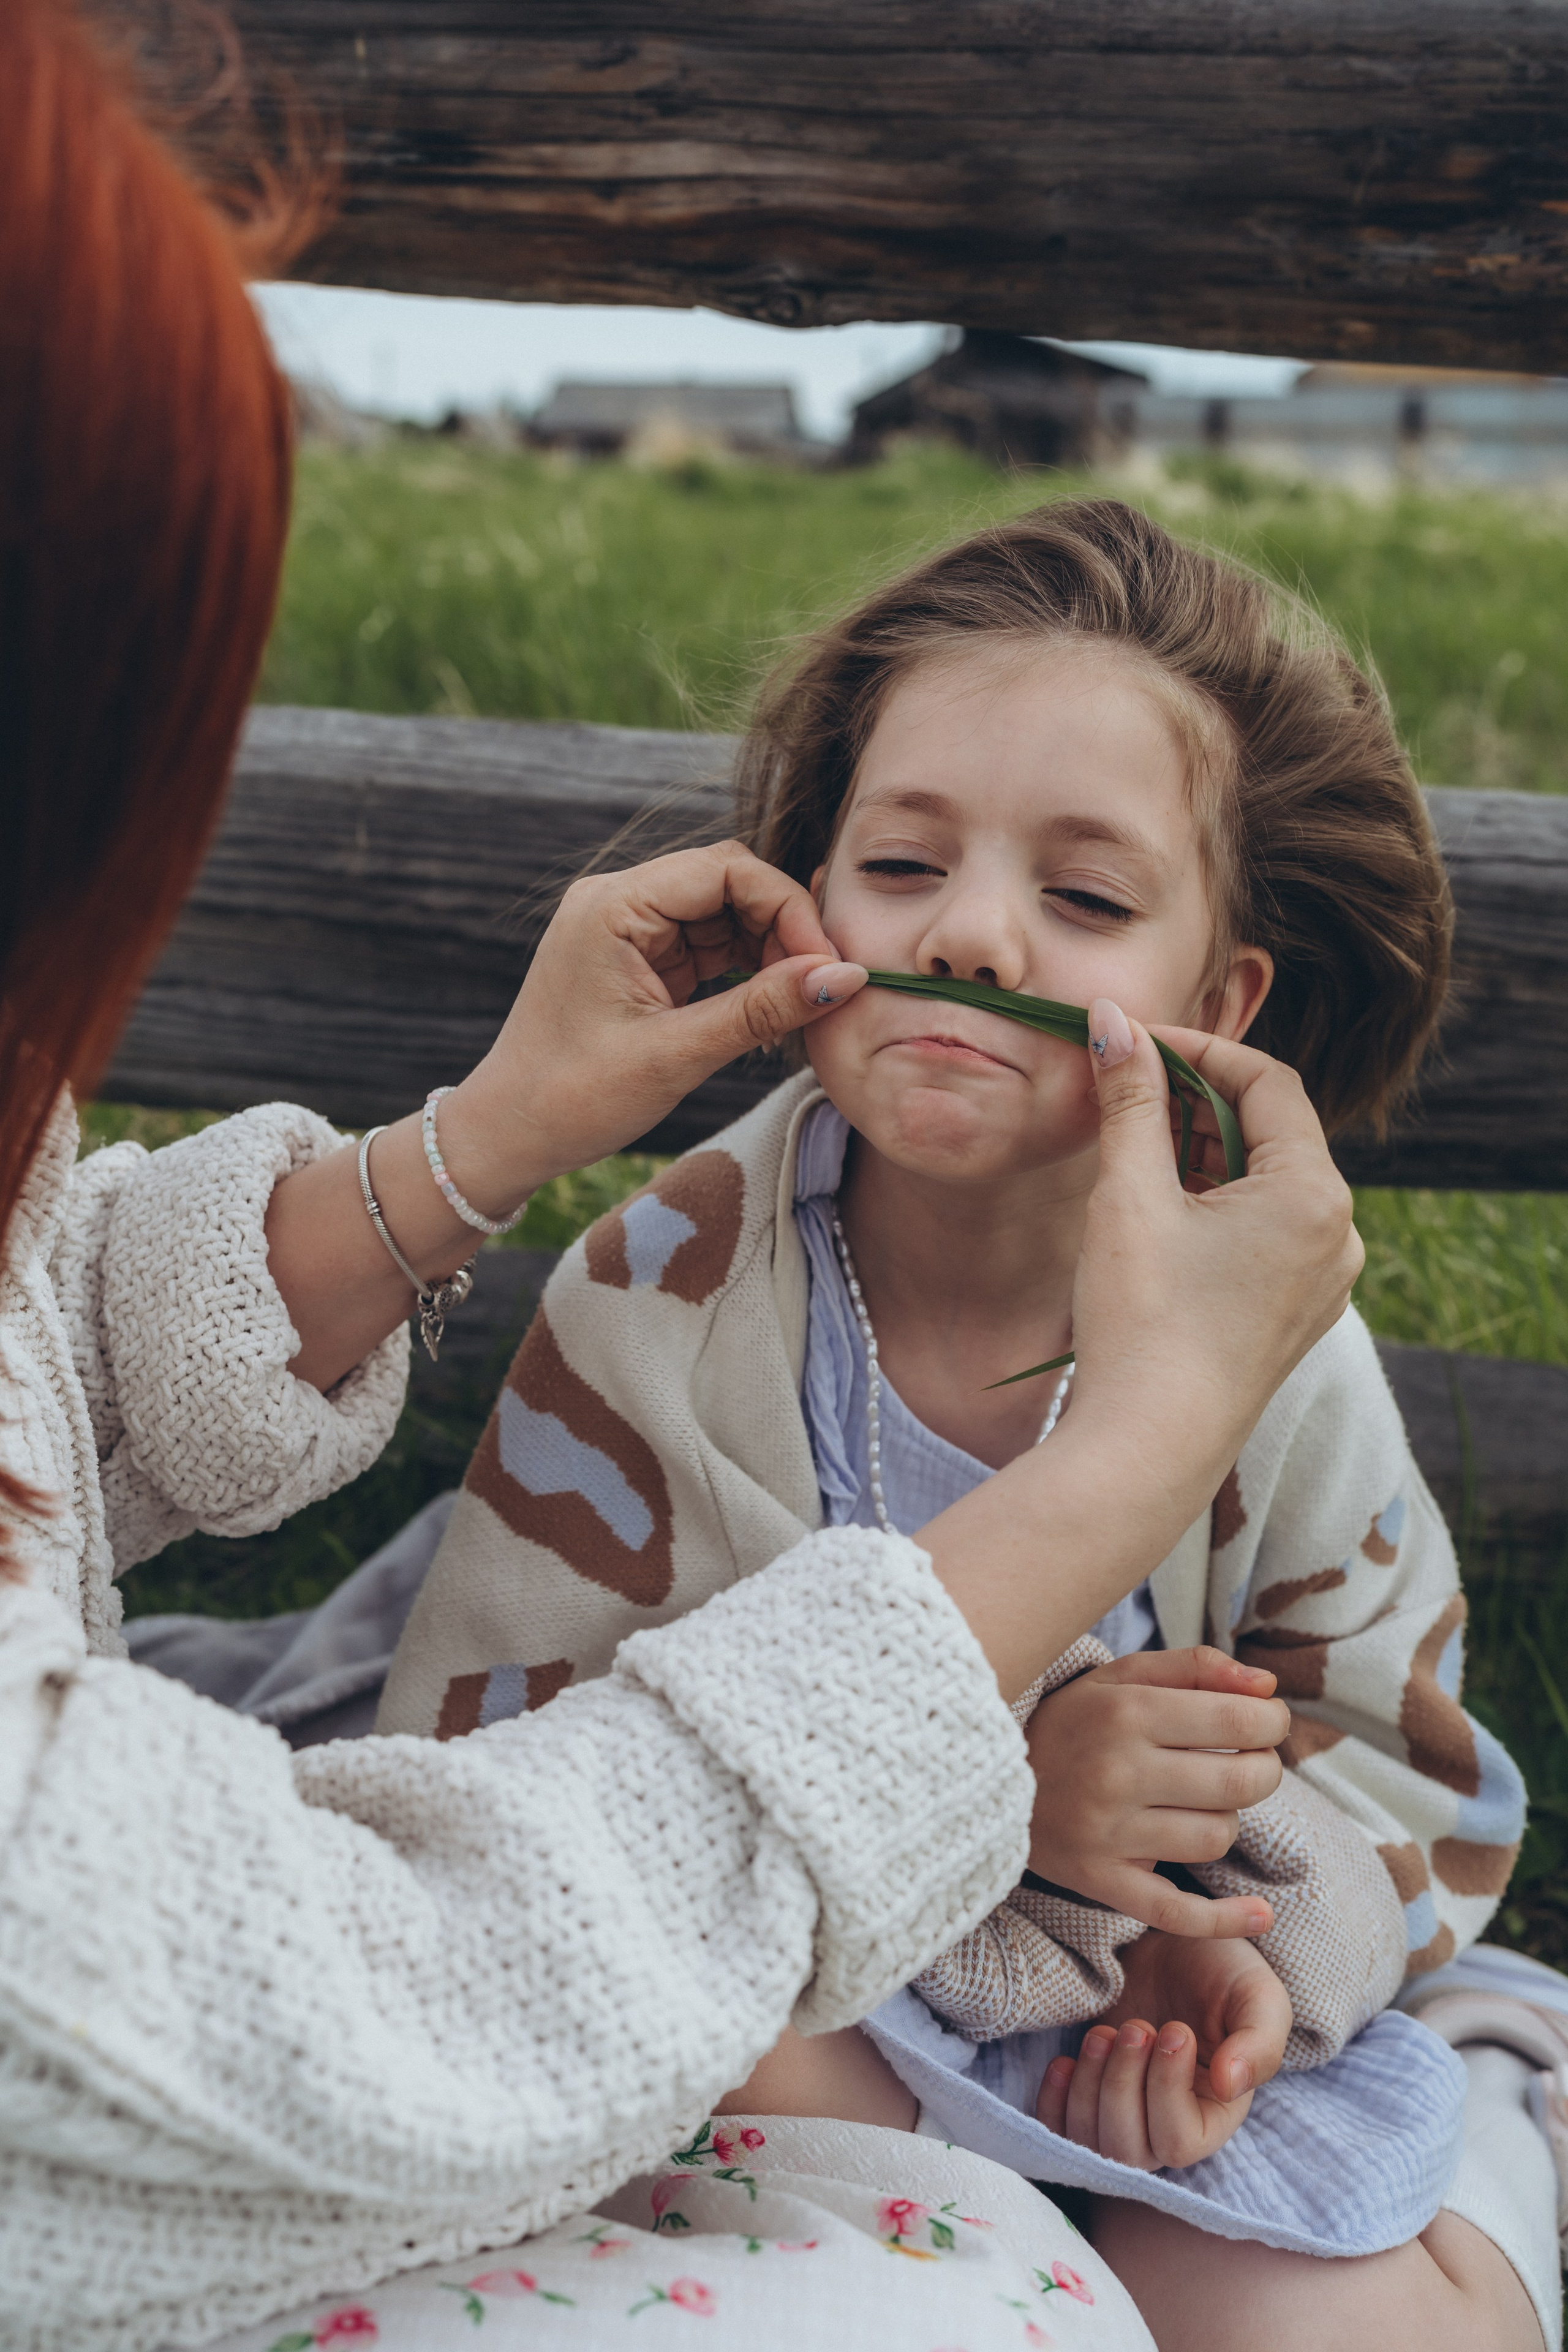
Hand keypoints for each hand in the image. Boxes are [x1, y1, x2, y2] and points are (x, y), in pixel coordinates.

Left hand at [268, 843, 865, 1391]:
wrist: (508, 1135)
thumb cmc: (572, 1098)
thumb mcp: (674, 1055)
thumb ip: (760, 1010)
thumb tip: (843, 978)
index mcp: (613, 904)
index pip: (726, 868)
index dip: (787, 908)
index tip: (826, 965)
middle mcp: (617, 900)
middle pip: (729, 883)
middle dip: (784, 927)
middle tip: (824, 986)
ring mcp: (626, 928)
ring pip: (723, 914)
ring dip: (769, 950)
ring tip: (801, 1002)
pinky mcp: (636, 959)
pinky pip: (706, 945)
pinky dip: (745, 969)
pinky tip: (772, 1005)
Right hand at [1027, 1647, 1288, 1937]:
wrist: (984, 1777)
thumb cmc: (1071, 1722)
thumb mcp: (1120, 1676)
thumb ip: (1196, 1668)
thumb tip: (1268, 1685)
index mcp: (1126, 1711)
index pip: (1239, 1723)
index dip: (1271, 1722)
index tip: (1266, 1722)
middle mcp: (1118, 1771)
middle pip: (1239, 1782)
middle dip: (1264, 1769)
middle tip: (1250, 1761)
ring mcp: (1108, 1831)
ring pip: (1216, 1836)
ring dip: (1225, 1818)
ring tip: (1199, 1801)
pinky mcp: (1100, 1879)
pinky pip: (1177, 1910)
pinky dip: (1225, 1919)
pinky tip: (1260, 1913)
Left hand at [1035, 1932, 1291, 2169]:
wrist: (1173, 1940)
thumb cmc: (1223, 1970)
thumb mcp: (1258, 1997)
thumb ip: (1259, 2045)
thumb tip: (1229, 2087)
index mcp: (1214, 2116)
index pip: (1180, 2142)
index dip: (1167, 2090)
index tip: (1173, 2030)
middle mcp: (1168, 2126)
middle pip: (1128, 2149)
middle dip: (1122, 2084)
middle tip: (1135, 2026)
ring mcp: (1124, 2111)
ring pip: (1091, 2141)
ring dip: (1089, 2086)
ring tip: (1103, 2032)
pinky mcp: (1088, 2092)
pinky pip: (1058, 2128)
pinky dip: (1054, 2102)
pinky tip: (1065, 2060)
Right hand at [1071, 1006, 1364, 1515]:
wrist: (1147, 1450)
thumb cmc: (1142, 1323)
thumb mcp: (1130, 1196)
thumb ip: (1129, 1100)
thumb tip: (1111, 1019)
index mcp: (1316, 1198)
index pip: (1269, 1083)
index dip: (1199, 1049)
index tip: (1135, 1041)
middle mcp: (1339, 1236)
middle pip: (1271, 1132)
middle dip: (1195, 1102)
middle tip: (1124, 1089)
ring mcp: (1321, 1282)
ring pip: (1264, 1183)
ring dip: (1200, 1154)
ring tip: (1130, 1150)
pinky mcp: (1293, 1315)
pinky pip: (1263, 1232)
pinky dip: (1214, 1205)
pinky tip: (1156, 1211)